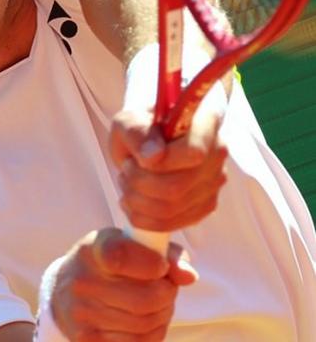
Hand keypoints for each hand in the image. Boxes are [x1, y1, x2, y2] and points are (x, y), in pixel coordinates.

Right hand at [51, 228, 196, 340]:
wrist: (64, 291)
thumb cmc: (106, 264)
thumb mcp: (129, 245)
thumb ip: (164, 253)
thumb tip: (189, 276)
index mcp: (94, 250)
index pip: (121, 256)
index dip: (150, 264)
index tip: (160, 266)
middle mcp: (82, 281)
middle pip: (147, 299)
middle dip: (167, 295)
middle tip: (164, 288)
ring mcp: (82, 314)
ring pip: (146, 325)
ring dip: (161, 316)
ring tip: (152, 304)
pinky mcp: (86, 340)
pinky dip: (150, 334)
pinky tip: (141, 322)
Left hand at [110, 108, 227, 231]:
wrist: (145, 143)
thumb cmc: (139, 128)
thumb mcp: (128, 121)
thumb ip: (138, 133)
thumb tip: (153, 157)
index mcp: (205, 120)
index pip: (195, 151)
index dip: (163, 162)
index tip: (139, 158)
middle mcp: (217, 151)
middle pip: (178, 186)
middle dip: (139, 182)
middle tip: (126, 170)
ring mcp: (215, 181)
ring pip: (173, 208)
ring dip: (137, 200)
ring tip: (127, 182)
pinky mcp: (205, 205)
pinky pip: (173, 223)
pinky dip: (143, 217)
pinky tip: (132, 202)